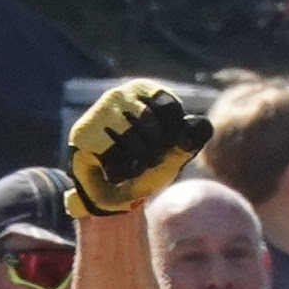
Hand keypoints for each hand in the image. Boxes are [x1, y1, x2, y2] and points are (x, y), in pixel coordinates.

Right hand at [67, 74, 209, 213]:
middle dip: (153, 152)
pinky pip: (114, 156)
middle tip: (141, 159)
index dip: (172, 137)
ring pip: (133, 143)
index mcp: (144, 91)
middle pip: (152, 127)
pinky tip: (112, 171)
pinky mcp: (83, 135)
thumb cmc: (146, 167)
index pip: (172, 111)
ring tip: (127, 164)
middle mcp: (119, 94)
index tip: (161, 145)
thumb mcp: (175, 152)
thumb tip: (204, 124)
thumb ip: (191, 137)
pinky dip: (119, 172)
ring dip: (136, 164)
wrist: (115, 197)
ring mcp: (99, 112)